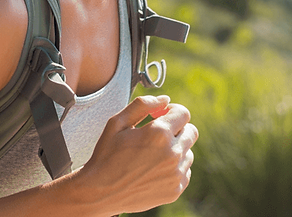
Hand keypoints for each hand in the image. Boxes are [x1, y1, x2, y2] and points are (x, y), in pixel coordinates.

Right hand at [73, 95, 197, 214]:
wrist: (100, 192)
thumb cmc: (107, 154)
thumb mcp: (117, 123)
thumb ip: (142, 105)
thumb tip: (165, 99)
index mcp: (159, 133)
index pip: (183, 113)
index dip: (172, 111)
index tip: (161, 116)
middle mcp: (172, 153)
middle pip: (191, 132)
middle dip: (177, 128)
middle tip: (158, 135)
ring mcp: (175, 174)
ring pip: (188, 152)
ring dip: (175, 150)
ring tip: (152, 155)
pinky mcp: (175, 189)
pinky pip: (185, 172)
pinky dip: (174, 168)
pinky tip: (154, 169)